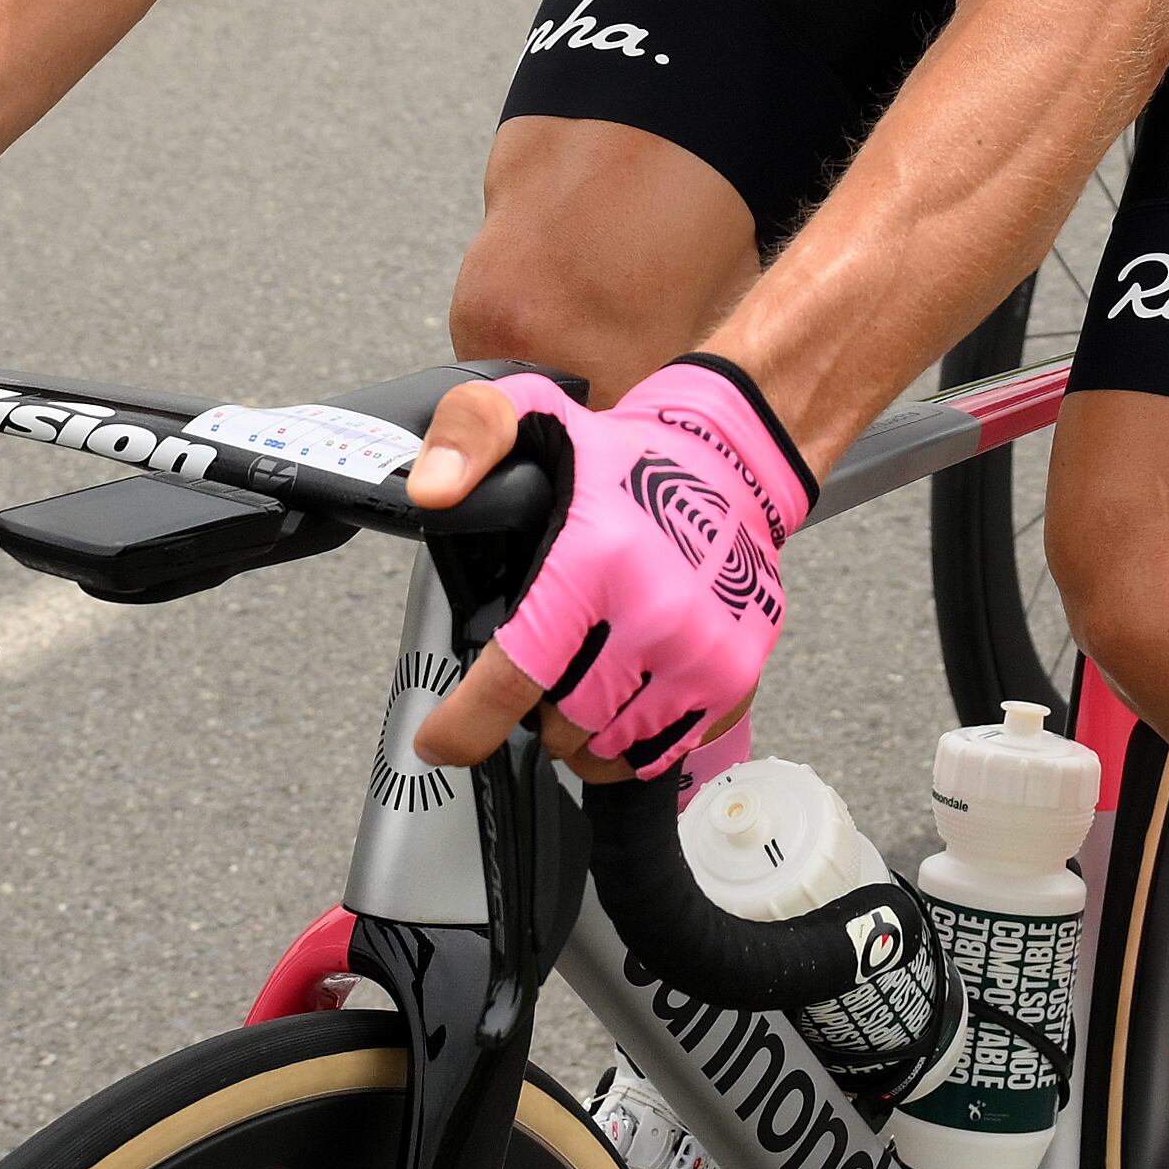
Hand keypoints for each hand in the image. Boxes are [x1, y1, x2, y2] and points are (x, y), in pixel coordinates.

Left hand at [412, 356, 815, 775]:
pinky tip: (627, 696)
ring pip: (610, 749)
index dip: (464, 726)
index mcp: (596, 562)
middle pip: (561, 723)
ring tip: (584, 680)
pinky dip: (635, 741)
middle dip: (536, 707)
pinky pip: (664, 753)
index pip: (514, 678)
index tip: (440, 740)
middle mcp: (656, 615)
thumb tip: (432, 490)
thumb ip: (467, 436)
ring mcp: (703, 653)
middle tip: (542, 664)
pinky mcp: (735, 677)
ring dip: (584, 730)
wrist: (736, 461)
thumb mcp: (534, 415)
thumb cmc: (629, 458)